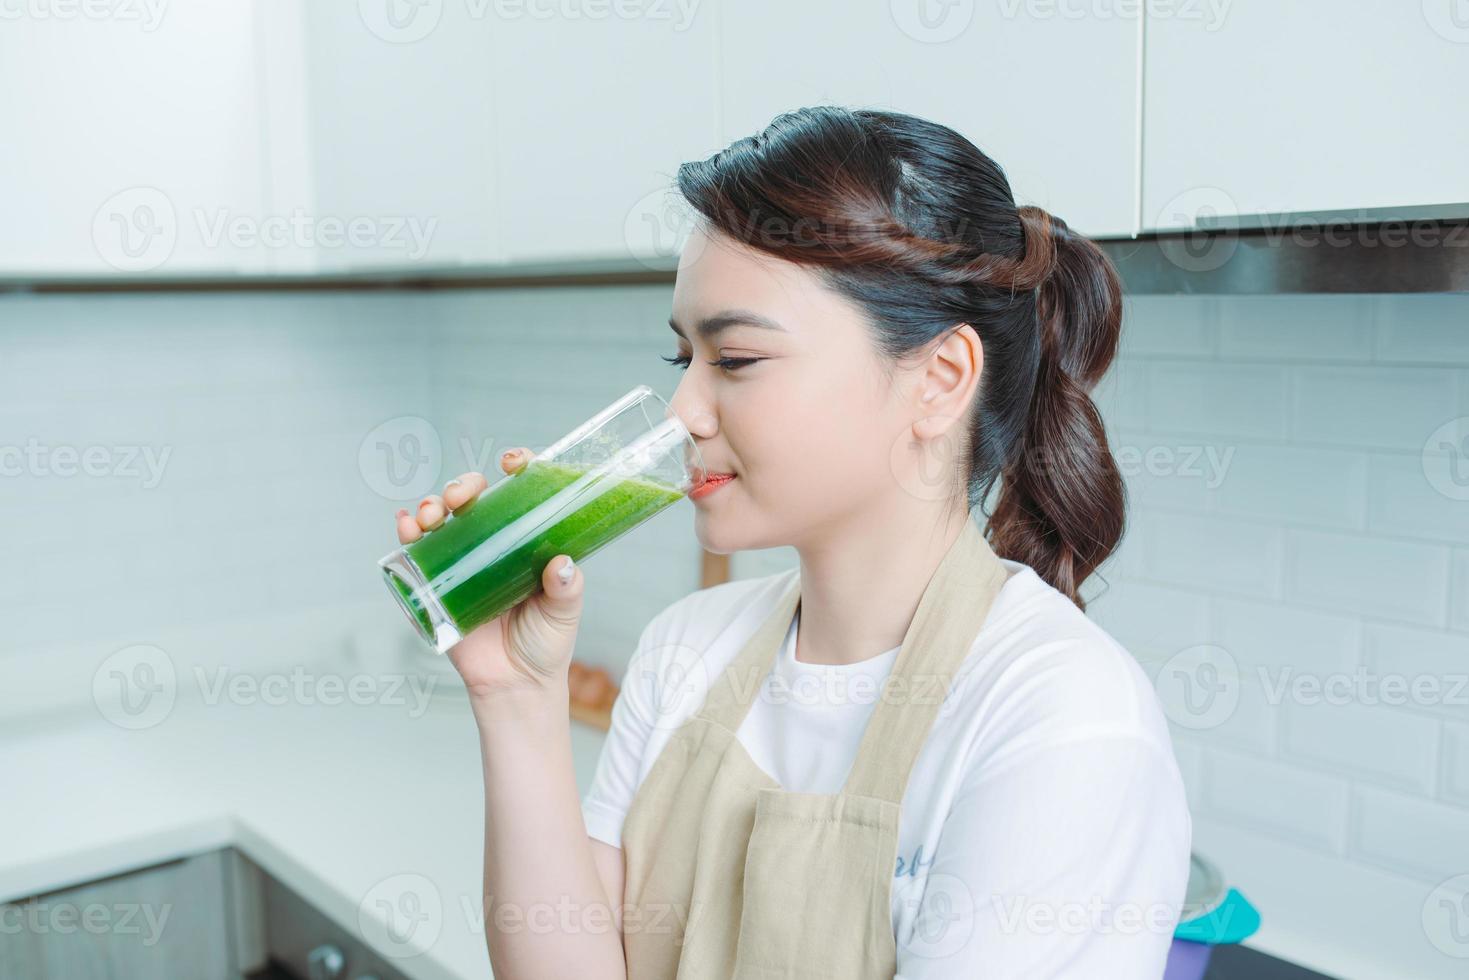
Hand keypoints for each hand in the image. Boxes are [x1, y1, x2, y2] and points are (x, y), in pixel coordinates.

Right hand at [394, 448, 582, 703]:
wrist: (516, 686)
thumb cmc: (545, 644)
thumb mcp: (564, 612)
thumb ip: (566, 588)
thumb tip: (561, 565)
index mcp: (524, 541)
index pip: (518, 492)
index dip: (517, 468)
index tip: (514, 461)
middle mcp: (490, 544)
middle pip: (472, 499)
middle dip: (463, 485)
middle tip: (464, 496)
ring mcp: (460, 563)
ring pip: (440, 520)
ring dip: (432, 506)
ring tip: (432, 514)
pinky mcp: (435, 587)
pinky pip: (415, 554)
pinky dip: (406, 533)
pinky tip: (406, 526)